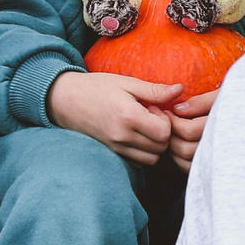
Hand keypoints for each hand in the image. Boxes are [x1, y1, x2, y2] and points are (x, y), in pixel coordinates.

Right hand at [48, 71, 183, 163]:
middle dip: (162, 133)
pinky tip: (135, 134)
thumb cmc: (96, 87)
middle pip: (160, 148)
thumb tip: (180, 89)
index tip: (154, 108)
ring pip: (151, 159)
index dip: (166, 121)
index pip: (164, 133)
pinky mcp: (111, 153)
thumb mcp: (126, 82)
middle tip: (149, 116)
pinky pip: (137, 162)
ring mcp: (115, 147)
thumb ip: (154, 90)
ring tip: (142, 126)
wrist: (64, 100)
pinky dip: (142, 152)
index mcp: (128, 116)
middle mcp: (122, 136)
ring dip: (153, 145)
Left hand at [165, 90, 217, 168]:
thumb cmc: (242, 102)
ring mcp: (219, 161)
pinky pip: (191, 169)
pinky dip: (179, 159)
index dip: (174, 121)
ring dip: (173, 147)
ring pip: (187, 161)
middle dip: (171, 135)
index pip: (189, 130)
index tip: (169, 110)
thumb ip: (201, 102)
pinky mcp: (215, 168)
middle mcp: (223, 148)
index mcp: (224, 128)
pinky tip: (180, 144)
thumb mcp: (223, 95)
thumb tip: (178, 109)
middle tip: (166, 121)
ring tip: (172, 132)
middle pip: (185, 148)